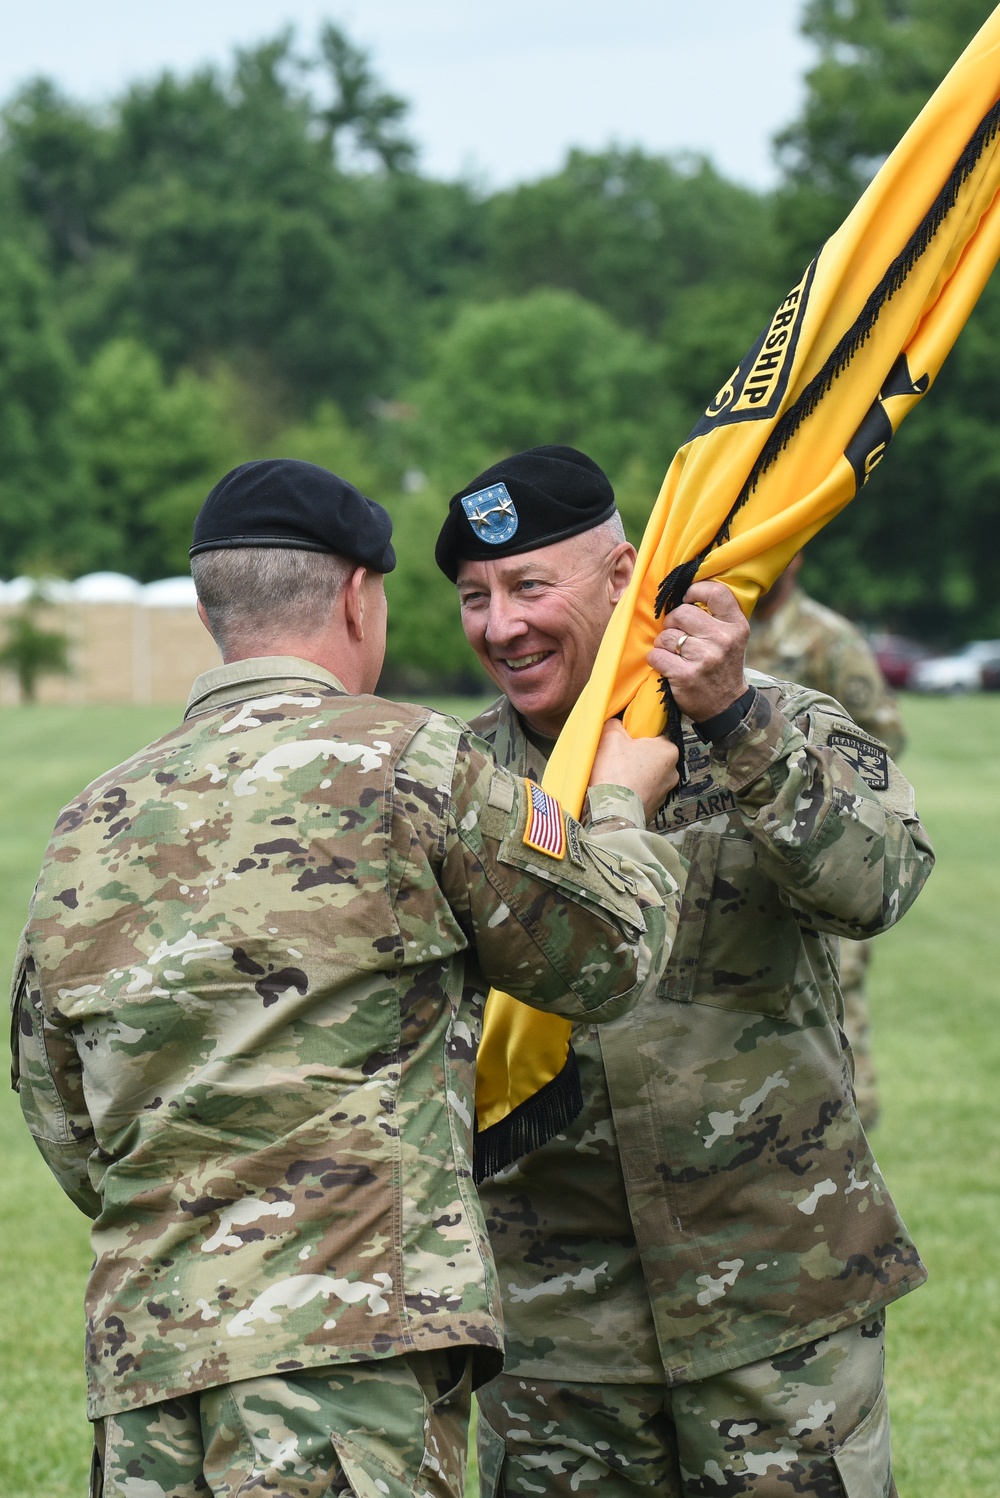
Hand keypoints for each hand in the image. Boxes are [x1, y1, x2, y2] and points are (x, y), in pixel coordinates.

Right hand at [589, 718, 679, 822]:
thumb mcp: (610, 738)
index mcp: (668, 750)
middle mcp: (673, 771)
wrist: (613, 813)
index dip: (640, 733)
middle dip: (637, 754)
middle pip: (652, 755)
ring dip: (635, 773)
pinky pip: (643, 792)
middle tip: (618, 755)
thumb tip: (615, 722)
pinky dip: (633, 790)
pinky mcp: (655, 807)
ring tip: (616, 774)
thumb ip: (615, 724)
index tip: (627, 736)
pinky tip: (619, 790)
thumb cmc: (615, 774)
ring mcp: (665, 792)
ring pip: (648, 775)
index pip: (658, 733)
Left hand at [647, 580, 748, 722]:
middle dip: (672, 623)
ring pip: (666, 635)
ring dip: (664, 644)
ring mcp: (704, 658)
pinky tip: (667, 665)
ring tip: (674, 653)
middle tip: (677, 635)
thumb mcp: (732, 638)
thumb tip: (683, 592)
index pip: (715, 592)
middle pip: (682, 613)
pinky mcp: (685, 675)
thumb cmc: (723, 666)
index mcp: (736, 626)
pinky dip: (656, 659)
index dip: (695, 591)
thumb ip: (716, 616)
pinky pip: (656, 655)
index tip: (687, 599)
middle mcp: (723, 640)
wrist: (726, 706)